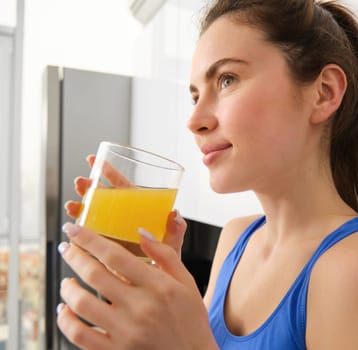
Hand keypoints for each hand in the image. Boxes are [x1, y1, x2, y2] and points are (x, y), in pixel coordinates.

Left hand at [57, 223, 217, 349]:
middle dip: (74, 256)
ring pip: (82, 304)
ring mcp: (126, 332)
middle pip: (94, 274)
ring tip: (67, 282)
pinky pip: (80, 335)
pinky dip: (65, 320)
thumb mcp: (186, 282)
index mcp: (158, 286)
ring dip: (68, 288)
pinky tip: (65, 311)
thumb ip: (165, 254)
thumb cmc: (190, 318)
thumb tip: (141, 232)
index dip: (89, 239)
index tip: (74, 229)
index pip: (116, 255)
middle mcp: (141, 307)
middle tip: (66, 248)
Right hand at [65, 155, 186, 255]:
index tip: (94, 161)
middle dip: (90, 188)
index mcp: (140, 213)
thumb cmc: (166, 266)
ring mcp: (111, 235)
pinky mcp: (101, 252)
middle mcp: (123, 221)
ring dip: (81, 207)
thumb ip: (175, 232)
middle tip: (80, 182)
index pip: (125, 188)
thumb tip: (175, 215)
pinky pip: (86, 238)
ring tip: (72, 205)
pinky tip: (70, 231)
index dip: (110, 173)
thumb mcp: (171, 247)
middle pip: (105, 198)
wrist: (156, 293)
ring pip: (93, 215)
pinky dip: (77, 232)